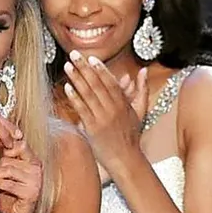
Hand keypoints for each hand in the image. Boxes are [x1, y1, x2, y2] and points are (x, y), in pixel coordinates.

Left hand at [0, 139, 42, 212]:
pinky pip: (9, 184)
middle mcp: (36, 167)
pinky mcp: (31, 192)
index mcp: (32, 159)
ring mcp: (36, 180)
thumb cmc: (8, 194)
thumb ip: (0, 157)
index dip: (4, 144)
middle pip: (10, 157)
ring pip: (9, 169)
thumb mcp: (3, 171)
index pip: (19, 144)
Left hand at [62, 51, 146, 170]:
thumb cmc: (131, 135)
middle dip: (85, 68)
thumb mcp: (141, 110)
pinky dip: (75, 98)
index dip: (100, 69)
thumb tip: (144, 71)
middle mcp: (113, 109)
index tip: (91, 57)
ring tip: (68, 66)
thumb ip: (142, 89)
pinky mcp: (92, 129)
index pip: (111, 82)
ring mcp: (102, 119)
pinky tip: (67, 88)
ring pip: (88, 95)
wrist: (126, 159)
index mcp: (123, 103)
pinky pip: (82, 110)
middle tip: (74, 54)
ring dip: (77, 79)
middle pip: (97, 84)